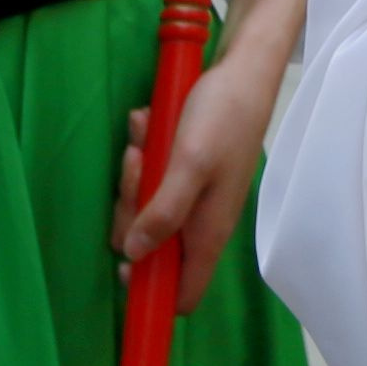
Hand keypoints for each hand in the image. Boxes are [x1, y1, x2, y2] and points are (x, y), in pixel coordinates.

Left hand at [114, 28, 292, 310]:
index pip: (183, 294)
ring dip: (134, 172)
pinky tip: (146, 124)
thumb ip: (163, 214)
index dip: (151, 291)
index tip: (123, 267)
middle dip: (131, 208)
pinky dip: (144, 152)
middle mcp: (199, 221)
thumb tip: (133, 255)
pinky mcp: (183, 172)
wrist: (243, 70)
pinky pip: (151, 176)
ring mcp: (191, 196)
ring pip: (144, 207)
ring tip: (142, 136)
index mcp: (208, 232)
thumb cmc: (222, 119)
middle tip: (135, 165)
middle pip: (149, 245)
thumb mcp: (188, 166)